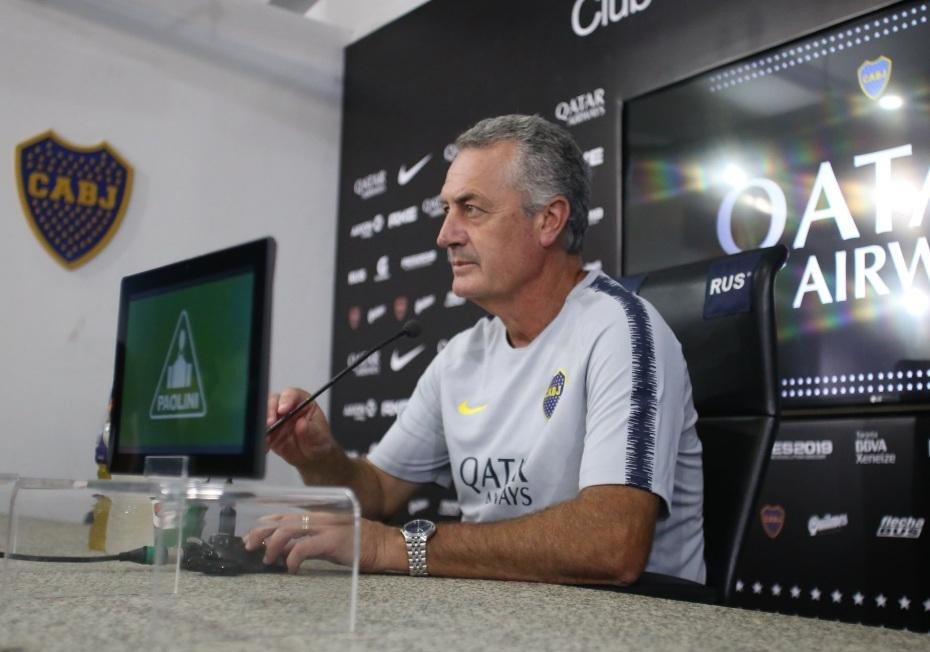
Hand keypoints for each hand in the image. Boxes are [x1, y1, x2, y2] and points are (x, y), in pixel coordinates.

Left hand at [243, 512, 399, 573]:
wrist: (384, 545)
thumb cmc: (358, 545)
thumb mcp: (327, 542)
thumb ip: (305, 543)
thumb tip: (283, 551)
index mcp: (318, 517)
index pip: (285, 515)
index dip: (265, 524)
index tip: (251, 536)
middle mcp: (319, 518)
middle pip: (282, 520)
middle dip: (261, 532)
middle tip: (249, 546)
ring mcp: (326, 527)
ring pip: (289, 530)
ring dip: (273, 546)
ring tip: (268, 559)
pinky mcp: (332, 540)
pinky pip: (304, 548)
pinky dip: (292, 559)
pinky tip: (292, 569)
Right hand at [266, 388, 335, 472]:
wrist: (314, 457)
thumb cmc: (320, 442)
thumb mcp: (320, 436)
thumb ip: (310, 429)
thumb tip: (301, 423)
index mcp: (303, 403)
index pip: (292, 394)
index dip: (286, 399)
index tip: (283, 410)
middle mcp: (288, 409)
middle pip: (274, 400)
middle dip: (270, 410)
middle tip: (271, 422)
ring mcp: (278, 419)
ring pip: (264, 413)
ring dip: (262, 423)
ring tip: (267, 436)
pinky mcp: (270, 432)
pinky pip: (261, 431)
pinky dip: (261, 437)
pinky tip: (266, 445)